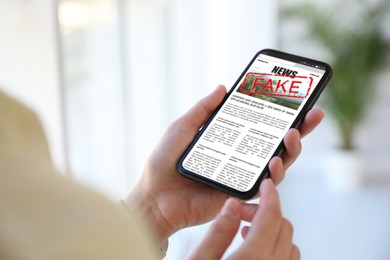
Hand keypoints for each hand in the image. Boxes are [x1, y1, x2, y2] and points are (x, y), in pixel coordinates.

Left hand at [124, 85, 323, 246]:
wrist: (155, 196)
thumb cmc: (164, 162)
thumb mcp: (183, 128)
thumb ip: (203, 109)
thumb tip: (222, 87)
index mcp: (229, 140)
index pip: (259, 124)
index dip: (279, 113)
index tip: (296, 97)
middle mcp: (240, 157)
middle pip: (276, 143)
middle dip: (299, 128)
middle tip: (311, 114)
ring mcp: (242, 176)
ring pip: (278, 163)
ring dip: (291, 150)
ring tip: (292, 135)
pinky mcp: (240, 194)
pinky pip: (264, 185)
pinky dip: (275, 175)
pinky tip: (276, 162)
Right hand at [190, 179, 299, 259]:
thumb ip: (218, 233)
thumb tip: (232, 205)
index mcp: (253, 259)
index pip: (271, 217)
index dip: (270, 195)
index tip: (266, 183)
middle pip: (284, 226)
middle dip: (266, 212)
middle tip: (241, 212)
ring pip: (290, 243)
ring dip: (273, 230)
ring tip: (246, 231)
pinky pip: (288, 258)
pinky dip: (277, 246)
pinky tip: (255, 248)